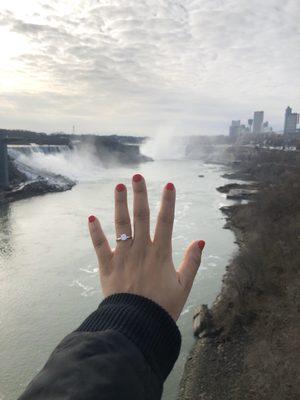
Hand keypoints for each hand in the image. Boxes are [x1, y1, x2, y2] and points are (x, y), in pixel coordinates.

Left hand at [88, 174, 204, 320]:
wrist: (137, 324)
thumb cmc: (162, 307)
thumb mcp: (183, 286)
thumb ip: (192, 262)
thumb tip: (201, 241)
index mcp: (160, 253)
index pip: (166, 221)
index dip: (168, 202)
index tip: (169, 185)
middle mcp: (141, 249)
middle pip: (140, 216)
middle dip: (139, 194)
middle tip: (137, 176)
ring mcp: (123, 256)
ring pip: (121, 225)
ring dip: (119, 205)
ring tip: (118, 187)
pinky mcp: (108, 266)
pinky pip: (100, 246)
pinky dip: (95, 232)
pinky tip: (91, 217)